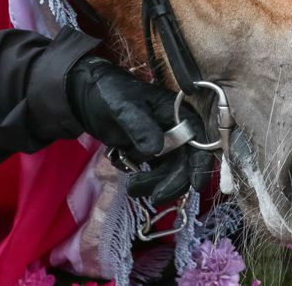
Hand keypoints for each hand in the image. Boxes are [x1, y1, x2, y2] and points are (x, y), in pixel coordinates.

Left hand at [65, 56, 212, 202]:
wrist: (91, 99)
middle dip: (175, 182)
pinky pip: (160, 174)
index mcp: (178, 112)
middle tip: (156, 197)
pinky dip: (150, 183)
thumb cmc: (111, 95)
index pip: (199, 139)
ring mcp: (167, 143)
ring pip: (174, 172)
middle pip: (188, 161)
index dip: (201, 162)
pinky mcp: (155, 154)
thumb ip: (139, 126)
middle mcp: (178, 129)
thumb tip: (156, 149)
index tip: (196, 185)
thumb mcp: (123, 107)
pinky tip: (133, 184)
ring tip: (133, 187)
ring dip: (158, 184)